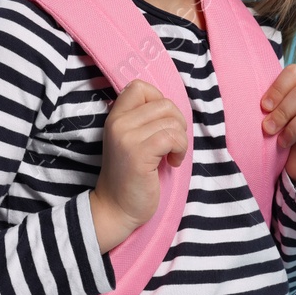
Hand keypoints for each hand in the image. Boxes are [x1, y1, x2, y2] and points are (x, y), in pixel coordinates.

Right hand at [89, 79, 190, 249]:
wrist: (116, 208)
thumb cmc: (130, 176)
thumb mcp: (130, 141)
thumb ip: (143, 121)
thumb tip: (171, 107)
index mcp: (115, 116)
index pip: (139, 86)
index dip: (159, 100)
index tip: (161, 124)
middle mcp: (118, 123)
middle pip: (164, 103)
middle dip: (177, 122)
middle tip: (172, 143)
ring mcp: (126, 137)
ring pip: (172, 121)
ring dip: (180, 140)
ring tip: (171, 155)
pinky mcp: (138, 154)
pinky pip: (172, 137)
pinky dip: (180, 150)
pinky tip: (172, 162)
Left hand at [260, 65, 295, 195]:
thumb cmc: (287, 136)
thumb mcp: (277, 117)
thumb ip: (273, 104)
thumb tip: (261, 103)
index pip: (295, 72)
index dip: (277, 89)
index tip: (263, 108)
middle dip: (282, 112)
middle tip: (268, 129)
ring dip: (293, 129)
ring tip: (282, 142)